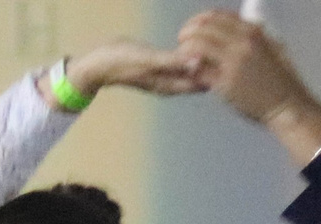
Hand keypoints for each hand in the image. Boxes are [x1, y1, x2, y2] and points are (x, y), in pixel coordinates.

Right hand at [66, 39, 207, 98]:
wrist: (99, 62)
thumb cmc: (122, 61)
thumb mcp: (149, 60)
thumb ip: (174, 62)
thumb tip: (198, 61)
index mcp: (172, 86)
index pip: (204, 83)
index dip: (215, 69)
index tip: (220, 51)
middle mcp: (172, 84)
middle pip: (202, 78)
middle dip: (213, 65)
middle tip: (220, 44)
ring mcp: (167, 76)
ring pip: (193, 70)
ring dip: (203, 58)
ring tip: (211, 41)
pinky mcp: (162, 66)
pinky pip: (183, 62)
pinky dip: (191, 53)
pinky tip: (195, 41)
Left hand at [178, 10, 320, 131]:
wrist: (287, 106)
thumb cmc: (282, 80)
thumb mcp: (273, 47)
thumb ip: (255, 35)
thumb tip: (242, 24)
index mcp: (252, 31)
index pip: (216, 16)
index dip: (198, 20)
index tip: (192, 28)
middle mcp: (242, 43)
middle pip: (203, 28)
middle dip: (187, 32)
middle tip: (181, 41)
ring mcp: (233, 63)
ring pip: (198, 46)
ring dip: (185, 49)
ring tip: (181, 56)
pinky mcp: (227, 84)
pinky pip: (200, 71)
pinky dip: (191, 69)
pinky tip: (191, 72)